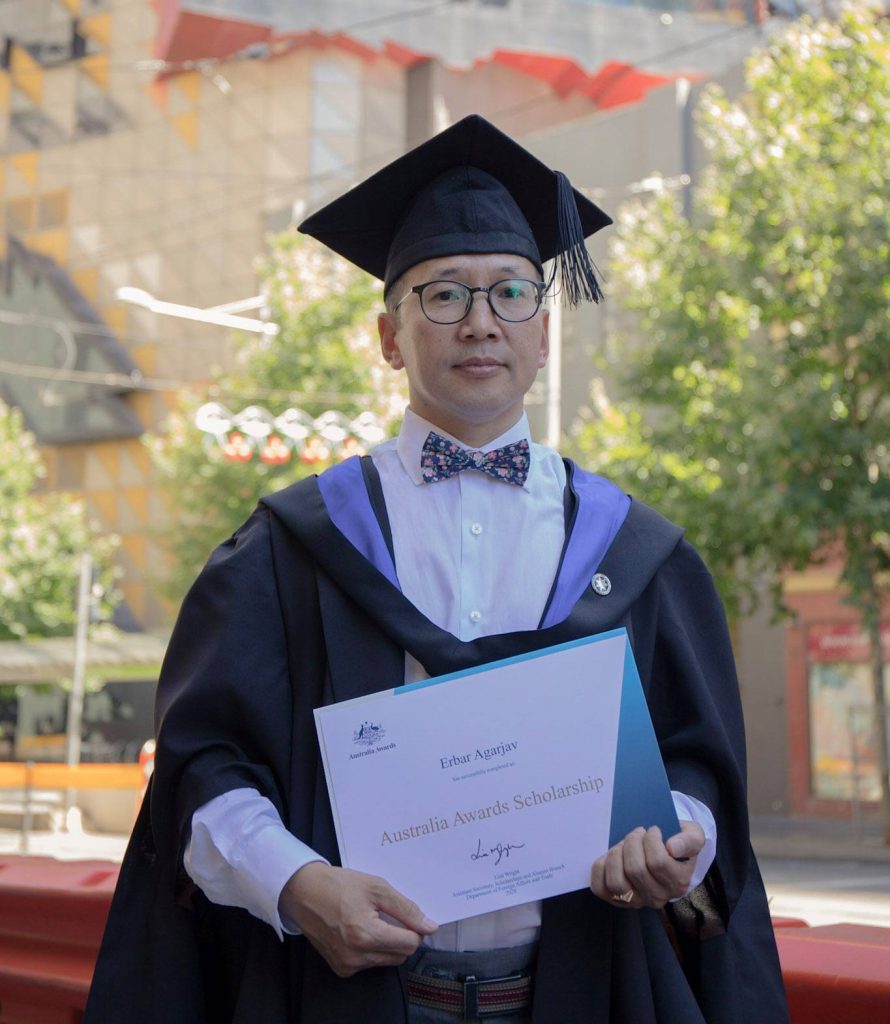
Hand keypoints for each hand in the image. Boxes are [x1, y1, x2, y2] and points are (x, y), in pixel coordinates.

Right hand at [280, 862, 437, 976]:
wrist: (304, 893)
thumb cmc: (339, 885)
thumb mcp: (377, 887)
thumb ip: (406, 909)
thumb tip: (429, 926)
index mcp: (367, 934)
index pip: (410, 944)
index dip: (414, 928)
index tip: (407, 915)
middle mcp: (357, 956)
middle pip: (400, 955)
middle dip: (401, 936)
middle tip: (387, 914)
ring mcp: (347, 965)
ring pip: (387, 960)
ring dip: (387, 943)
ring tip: (370, 920)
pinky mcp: (341, 969)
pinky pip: (370, 963)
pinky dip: (372, 949)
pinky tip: (359, 930)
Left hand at [589, 821, 704, 909]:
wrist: (663, 855)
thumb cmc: (677, 843)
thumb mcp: (692, 835)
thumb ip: (689, 840)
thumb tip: (673, 848)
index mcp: (678, 883)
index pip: (658, 863)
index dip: (651, 840)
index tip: (653, 830)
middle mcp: (658, 897)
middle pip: (636, 870)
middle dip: (632, 843)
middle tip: (637, 833)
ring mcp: (636, 901)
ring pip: (617, 882)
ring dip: (616, 855)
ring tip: (622, 845)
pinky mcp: (616, 900)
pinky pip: (600, 887)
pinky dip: (600, 868)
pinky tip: (609, 856)